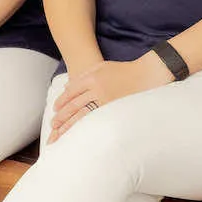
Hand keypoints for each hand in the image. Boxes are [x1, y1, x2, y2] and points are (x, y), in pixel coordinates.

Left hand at [47, 55, 170, 143]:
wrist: (148, 73)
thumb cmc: (125, 70)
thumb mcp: (103, 67)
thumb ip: (84, 75)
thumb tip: (67, 86)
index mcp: (92, 78)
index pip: (71, 92)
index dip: (61, 102)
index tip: (55, 110)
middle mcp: (96, 89)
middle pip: (73, 105)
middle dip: (61, 117)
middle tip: (53, 126)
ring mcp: (106, 100)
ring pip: (82, 115)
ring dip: (69, 125)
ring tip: (60, 134)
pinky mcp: (115, 109)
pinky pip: (96, 120)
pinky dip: (85, 127)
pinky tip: (79, 134)